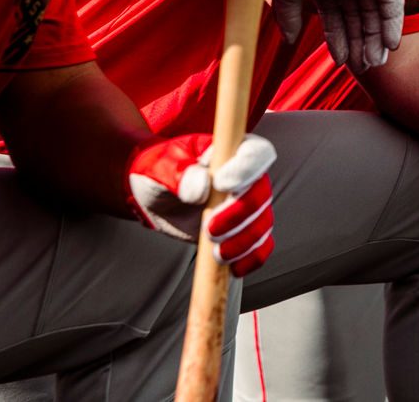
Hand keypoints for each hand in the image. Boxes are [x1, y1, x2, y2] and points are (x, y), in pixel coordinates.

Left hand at [127, 134, 276, 276]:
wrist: (155, 195)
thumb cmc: (159, 171)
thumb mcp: (162, 167)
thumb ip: (180, 174)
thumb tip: (201, 187)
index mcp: (234, 150)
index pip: (256, 154)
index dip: (247, 169)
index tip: (222, 185)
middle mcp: (248, 177)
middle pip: (262, 194)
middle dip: (240, 215)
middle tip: (210, 228)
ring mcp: (248, 206)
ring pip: (263, 223)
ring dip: (243, 242)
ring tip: (215, 252)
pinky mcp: (242, 232)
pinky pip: (260, 246)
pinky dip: (252, 258)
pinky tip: (234, 267)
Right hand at [271, 0, 404, 74]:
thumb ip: (289, 16)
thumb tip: (289, 40)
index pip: (335, 19)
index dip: (339, 41)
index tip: (342, 63)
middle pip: (357, 19)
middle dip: (360, 44)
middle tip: (364, 69)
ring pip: (375, 13)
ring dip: (376, 38)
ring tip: (376, 62)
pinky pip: (392, 1)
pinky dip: (392, 22)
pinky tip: (390, 44)